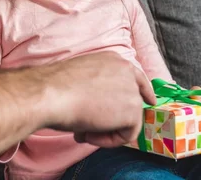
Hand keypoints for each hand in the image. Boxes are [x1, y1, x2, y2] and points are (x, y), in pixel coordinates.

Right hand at [39, 52, 156, 148]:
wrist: (52, 93)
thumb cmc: (56, 87)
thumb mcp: (81, 80)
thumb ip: (97, 89)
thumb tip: (99, 111)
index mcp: (113, 60)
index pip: (135, 77)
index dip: (143, 92)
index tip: (148, 102)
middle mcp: (126, 70)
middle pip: (133, 101)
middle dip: (113, 119)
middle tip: (89, 127)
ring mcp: (132, 90)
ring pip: (128, 120)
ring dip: (106, 130)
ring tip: (83, 130)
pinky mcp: (133, 110)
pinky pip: (127, 134)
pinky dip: (109, 140)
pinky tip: (89, 134)